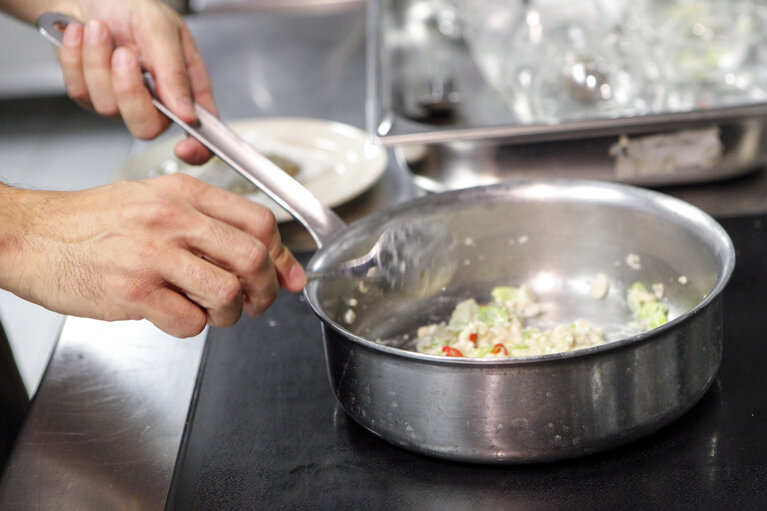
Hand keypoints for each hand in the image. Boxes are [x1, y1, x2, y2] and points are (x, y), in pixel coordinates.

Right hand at [0, 175, 305, 336]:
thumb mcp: (155, 200)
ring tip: (213, 311)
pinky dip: (192, 328)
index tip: (287, 277)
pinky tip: (176, 315)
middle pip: (253, 259)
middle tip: (256, 302)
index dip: (282, 256)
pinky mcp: (132, 292)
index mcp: (184, 194)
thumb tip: (263, 254)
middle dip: (266, 291)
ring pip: (228, 293)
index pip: (259, 222)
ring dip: (230, 314)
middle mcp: (172, 220)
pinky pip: (189, 323)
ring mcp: (152, 256)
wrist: (32, 236)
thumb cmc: (94, 222)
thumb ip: (209, 222)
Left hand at [54, 0, 214, 163]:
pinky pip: (80, 92)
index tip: (184, 148)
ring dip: (98, 62)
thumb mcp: (162, 29)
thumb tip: (187, 113)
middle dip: (129, 90)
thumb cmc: (131, 7)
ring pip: (109, 107)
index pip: (200, 130)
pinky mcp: (90, 97)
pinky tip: (82, 37)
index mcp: (187, 88)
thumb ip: (175, 72)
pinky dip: (76, 58)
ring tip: (100, 30)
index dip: (196, 148)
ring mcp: (122, 103)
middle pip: (147, 128)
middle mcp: (157, 101)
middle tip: (124, 54)